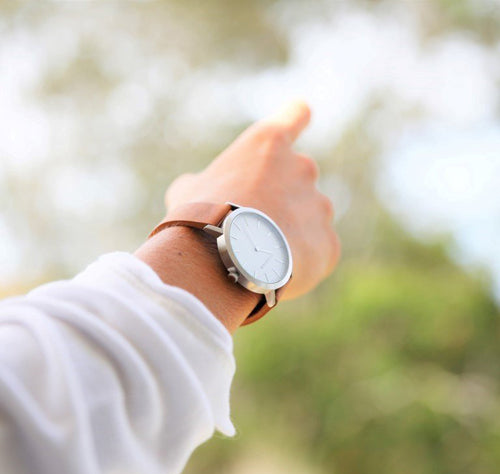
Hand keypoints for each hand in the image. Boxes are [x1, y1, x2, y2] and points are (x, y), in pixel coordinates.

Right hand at [165, 100, 339, 300]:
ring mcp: (320, 207)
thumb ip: (203, 182)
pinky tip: (275, 271)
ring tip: (259, 255)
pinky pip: (316, 251)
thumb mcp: (188, 191)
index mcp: (269, 145)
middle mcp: (303, 168)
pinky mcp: (328, 243)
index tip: (300, 115)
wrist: (224, 257)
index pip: (295, 115)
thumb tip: (196, 189)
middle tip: (253, 226)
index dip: (296, 117)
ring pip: (308, 218)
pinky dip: (299, 261)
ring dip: (290, 232)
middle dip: (281, 200)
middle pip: (297, 181)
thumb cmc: (202, 217)